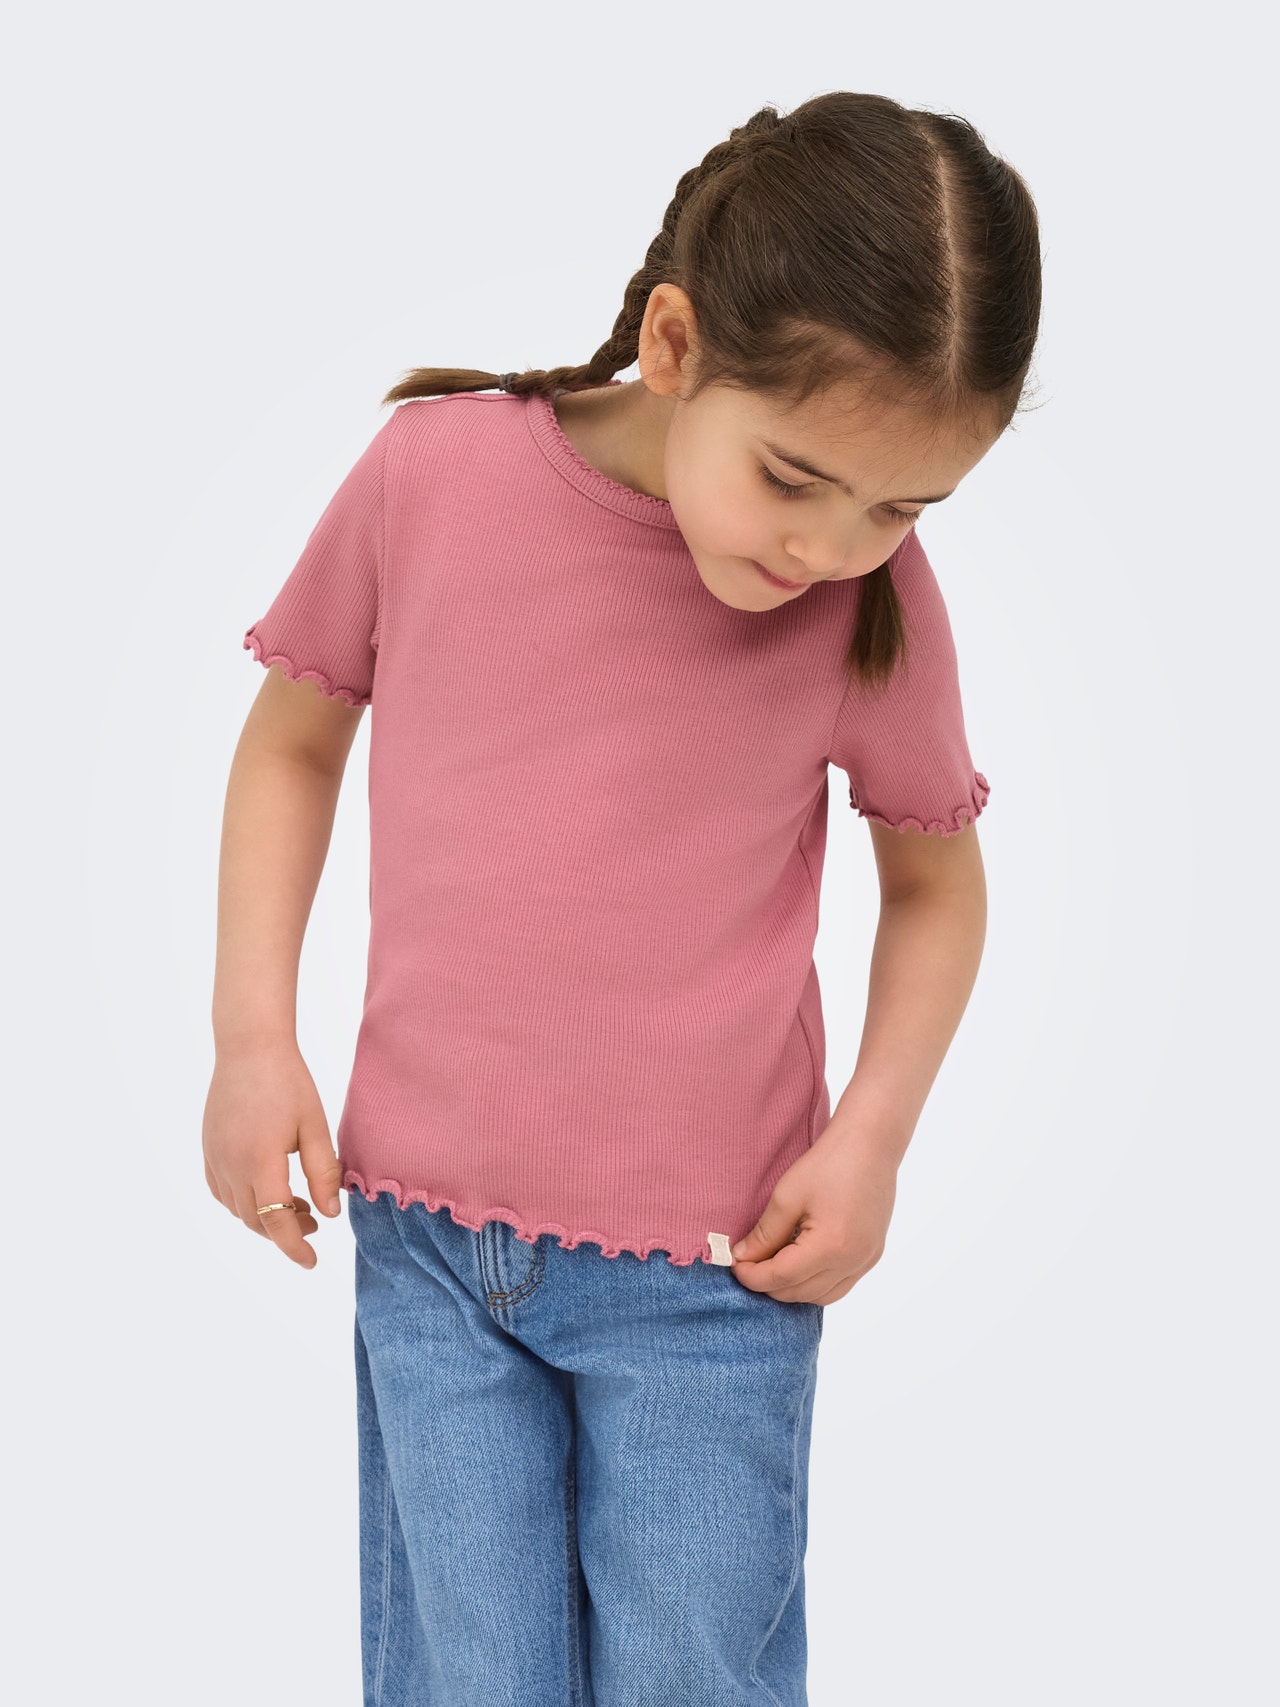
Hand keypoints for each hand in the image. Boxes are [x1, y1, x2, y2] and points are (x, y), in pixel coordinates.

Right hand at [203, 1041, 344, 1268]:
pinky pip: (221, 1191)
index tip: (311, 1262)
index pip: (276, 1222)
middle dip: (285, 1231)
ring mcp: (214, 1158)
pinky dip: (243, 1202)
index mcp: (260, 1161)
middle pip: (255, 1220)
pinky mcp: (208, 1149)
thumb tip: (329, 1215)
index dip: (294, 1247)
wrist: (250, 1047)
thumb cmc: (289, 1082)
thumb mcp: (315, 1126)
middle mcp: (230, 1165)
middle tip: (314, 1221)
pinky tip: (265, 1190)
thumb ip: (322, 1172)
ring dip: (264, 1217)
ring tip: (297, 1205)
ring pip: (237, 1209)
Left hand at [729, 1124, 898, 1304]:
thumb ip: (764, 1234)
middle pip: (800, 1292)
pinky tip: (800, 1263)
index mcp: (831, 1246)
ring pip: (821, 1296)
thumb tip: (742, 1258)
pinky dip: (816, 1283)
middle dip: (769, 1283)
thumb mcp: (787, 1196)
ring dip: (793, 1288)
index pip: (781, 1278)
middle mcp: (853, 1261)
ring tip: (772, 1265)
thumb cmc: (829, 1163)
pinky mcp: (873, 1255)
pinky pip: (840, 1285)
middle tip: (748, 1264)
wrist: (870, 1144)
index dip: (752, 1276)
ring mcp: (867, 1260)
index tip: (733, 1265)